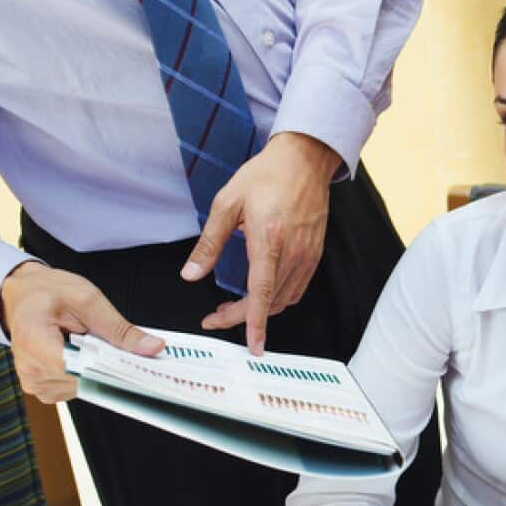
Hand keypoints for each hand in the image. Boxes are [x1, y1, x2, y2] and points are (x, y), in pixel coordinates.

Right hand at [0, 261, 164, 403]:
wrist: (24, 296)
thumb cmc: (48, 293)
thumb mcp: (87, 299)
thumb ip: (119, 328)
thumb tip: (152, 348)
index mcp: (35, 342)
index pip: (80, 369)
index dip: (112, 369)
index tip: (138, 365)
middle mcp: (31, 370)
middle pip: (85, 381)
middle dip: (111, 367)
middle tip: (127, 350)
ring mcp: (36, 382)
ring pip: (86, 387)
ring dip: (100, 369)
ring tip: (98, 346)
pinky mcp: (45, 388)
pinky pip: (78, 387)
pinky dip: (90, 373)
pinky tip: (89, 355)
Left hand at [180, 131, 340, 353]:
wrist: (304, 160)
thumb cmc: (266, 175)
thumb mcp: (227, 203)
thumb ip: (209, 242)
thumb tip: (191, 273)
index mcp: (268, 239)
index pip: (261, 293)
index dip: (254, 323)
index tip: (251, 345)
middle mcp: (292, 252)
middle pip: (271, 302)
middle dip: (244, 318)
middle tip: (216, 317)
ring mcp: (307, 255)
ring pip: (285, 299)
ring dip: (261, 311)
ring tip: (235, 308)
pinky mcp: (314, 254)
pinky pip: (297, 288)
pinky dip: (278, 299)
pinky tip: (262, 294)